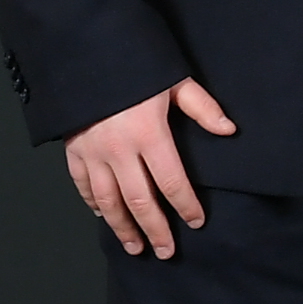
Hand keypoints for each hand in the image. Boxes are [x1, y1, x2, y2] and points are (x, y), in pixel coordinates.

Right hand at [62, 78, 233, 255]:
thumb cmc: (134, 64)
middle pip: (140, 200)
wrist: (83, 52)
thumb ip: (202, 108)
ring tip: (135, 246)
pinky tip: (104, 216)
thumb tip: (229, 130)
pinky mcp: (73, 150)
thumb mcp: (174, 80)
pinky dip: (94, 204)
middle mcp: (119, 150)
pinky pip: (83, 185)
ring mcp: (92, 152)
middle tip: (165, 251)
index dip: (185, 206)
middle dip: (155, 229)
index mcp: (148, 134)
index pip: (172, 181)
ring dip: (123, 227)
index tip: (196, 222)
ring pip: (109, 201)